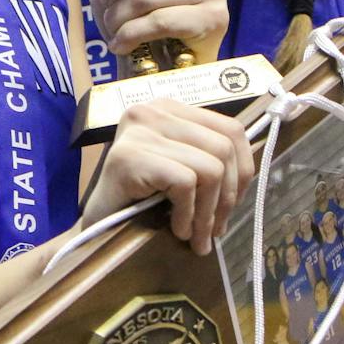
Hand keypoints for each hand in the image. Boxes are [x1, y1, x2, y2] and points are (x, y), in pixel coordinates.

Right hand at [81, 101, 253, 254]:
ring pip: (208, 168)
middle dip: (227, 197)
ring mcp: (138, 131)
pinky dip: (187, 214)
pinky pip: (185, 183)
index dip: (242, 170)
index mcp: (170, 109)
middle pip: (224, 148)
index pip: (231, 129)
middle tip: (215, 230)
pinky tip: (175, 229)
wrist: (94, 228)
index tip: (232, 204)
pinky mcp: (129, 156)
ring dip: (207, 212)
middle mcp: (153, 109)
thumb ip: (208, 159)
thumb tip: (249, 175)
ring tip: (194, 235)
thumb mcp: (180, 170)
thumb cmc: (138, 202)